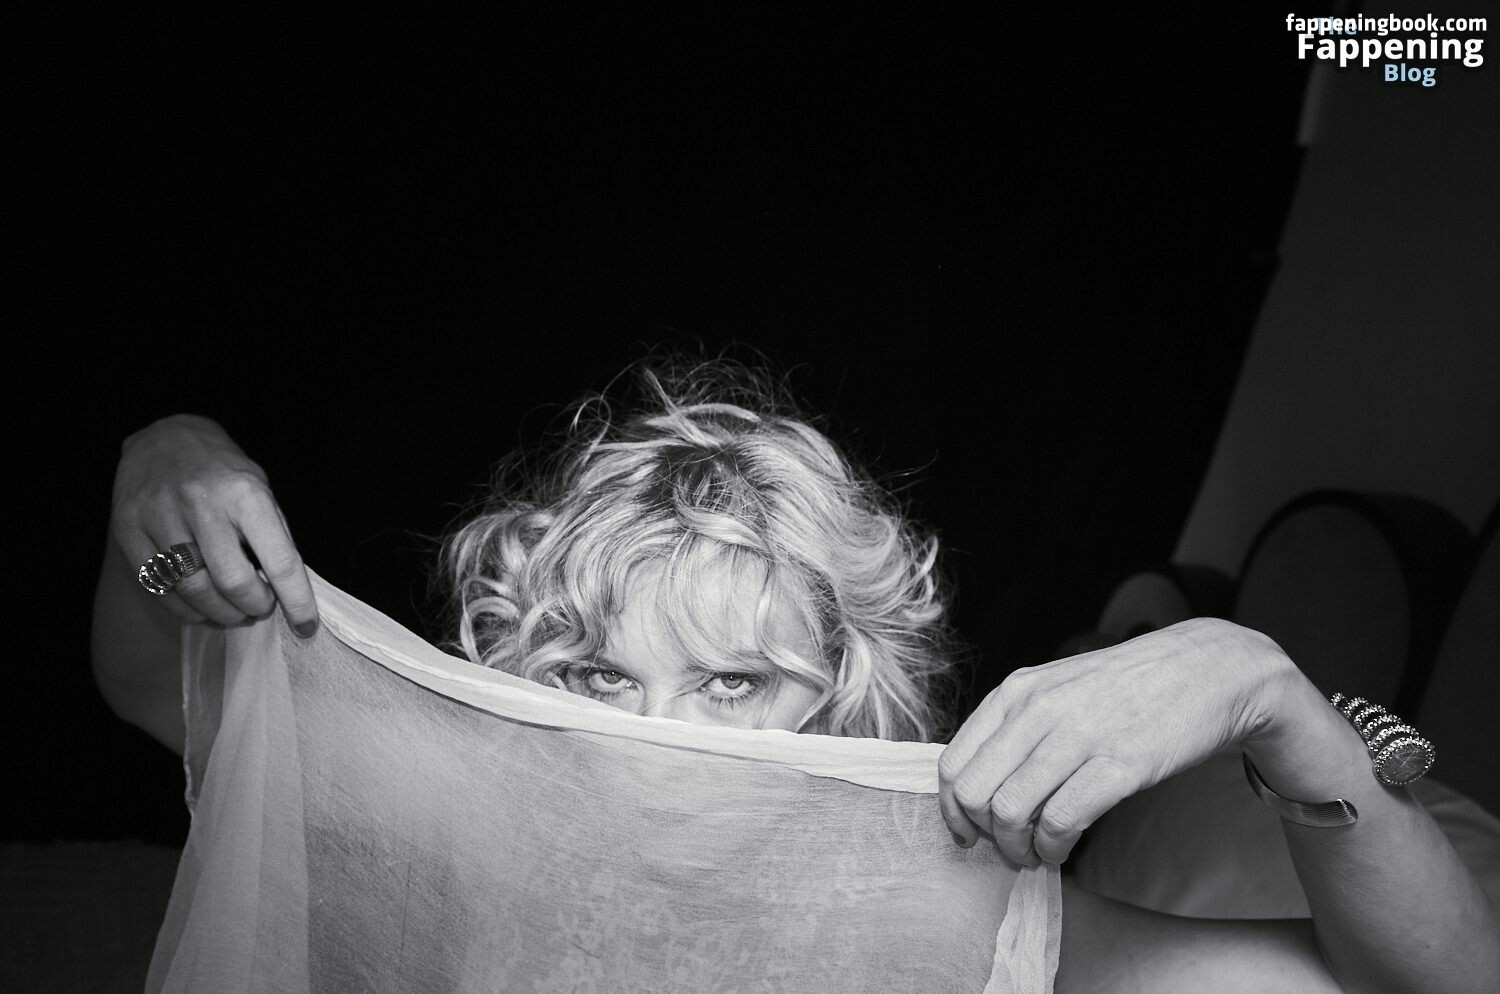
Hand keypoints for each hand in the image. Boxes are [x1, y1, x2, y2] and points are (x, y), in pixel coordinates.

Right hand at [110, 414, 317, 634]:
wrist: (165, 438)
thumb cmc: (223, 473)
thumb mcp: (261, 491)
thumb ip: (274, 537)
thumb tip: (289, 592)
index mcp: (246, 493)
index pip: (280, 560)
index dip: (297, 601)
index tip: (306, 626)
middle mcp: (202, 502)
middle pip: (233, 581)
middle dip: (255, 607)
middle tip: (261, 608)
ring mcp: (160, 515)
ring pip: (194, 590)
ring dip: (221, 614)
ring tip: (234, 612)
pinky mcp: (128, 529)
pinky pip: (159, 588)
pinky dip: (186, 610)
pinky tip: (202, 608)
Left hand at [938, 618, 1289, 865]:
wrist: (1208, 669)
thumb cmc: (1129, 686)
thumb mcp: (1058, 688)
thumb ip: (1016, 726)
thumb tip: (979, 784)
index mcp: (1016, 692)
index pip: (954, 762)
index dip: (952, 811)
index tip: (968, 833)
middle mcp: (1037, 710)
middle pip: (974, 793)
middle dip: (983, 834)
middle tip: (1005, 849)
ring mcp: (1078, 735)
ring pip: (1011, 811)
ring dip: (1018, 849)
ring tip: (1035, 855)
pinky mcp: (1120, 764)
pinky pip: (1062, 822)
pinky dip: (1054, 848)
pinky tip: (1062, 850)